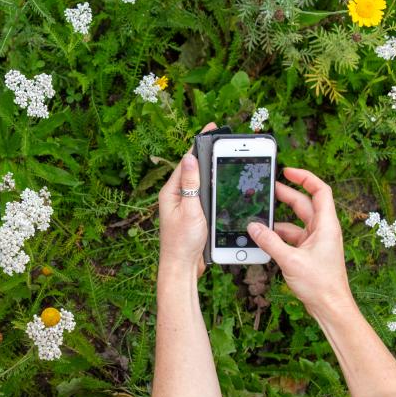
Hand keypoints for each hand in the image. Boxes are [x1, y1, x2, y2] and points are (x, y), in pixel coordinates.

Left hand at [158, 123, 215, 276]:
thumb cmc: (182, 241)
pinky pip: (203, 194)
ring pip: (199, 182)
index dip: (199, 144)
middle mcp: (175, 195)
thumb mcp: (189, 210)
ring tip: (225, 155)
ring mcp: (183, 204)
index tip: (210, 130)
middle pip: (193, 169)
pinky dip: (212, 187)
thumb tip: (189, 159)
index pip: (186, 161)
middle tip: (223, 139)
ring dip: (211, 170)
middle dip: (207, 154)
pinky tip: (223, 183)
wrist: (182, 266)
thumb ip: (190, 185)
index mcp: (170, 192)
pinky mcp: (192, 214)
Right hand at [247, 168, 350, 315]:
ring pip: (294, 222)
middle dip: (286, 195)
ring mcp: (315, 241)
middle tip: (267, 188)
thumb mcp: (290, 260)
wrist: (330, 307)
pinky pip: (290, 237)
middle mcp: (322, 230)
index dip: (305, 178)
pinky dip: (277, 236)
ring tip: (258, 217)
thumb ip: (269, 241)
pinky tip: (263, 238)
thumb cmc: (320, 284)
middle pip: (304, 204)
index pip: (319, 191)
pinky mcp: (308, 252)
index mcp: (326, 225)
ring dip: (277, 220)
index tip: (287, 171)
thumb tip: (253, 227)